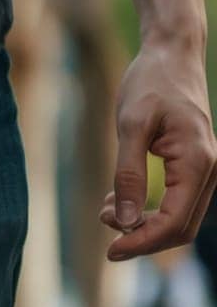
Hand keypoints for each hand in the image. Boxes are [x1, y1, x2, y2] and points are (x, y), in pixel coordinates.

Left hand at [98, 33, 216, 259]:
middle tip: (101, 222)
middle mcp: (210, 170)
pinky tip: (116, 199)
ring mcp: (205, 169)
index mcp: (198, 162)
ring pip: (179, 218)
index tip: (110, 251)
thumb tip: (123, 221)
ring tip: (105, 209)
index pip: (174, 222)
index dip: (141, 242)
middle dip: (141, 236)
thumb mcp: (130, 127)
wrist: (171, 56)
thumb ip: (127, 175)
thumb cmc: (151, 84)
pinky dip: (148, 209)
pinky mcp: (194, 166)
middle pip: (180, 228)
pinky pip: (176, 202)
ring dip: (142, 224)